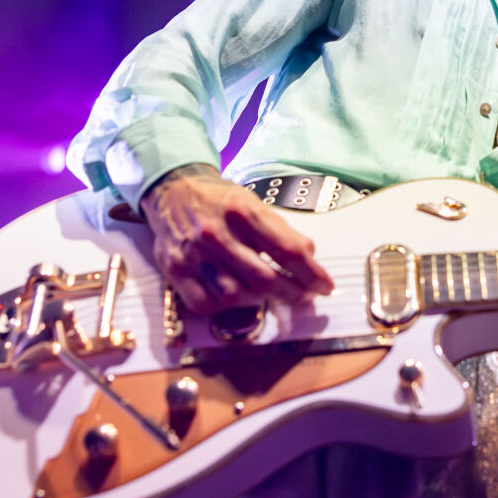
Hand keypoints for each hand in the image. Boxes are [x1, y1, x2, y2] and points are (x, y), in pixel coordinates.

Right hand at [140, 164, 333, 313]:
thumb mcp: (254, 203)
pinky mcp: (175, 271)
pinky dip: (227, 306)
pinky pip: (206, 304)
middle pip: (264, 279)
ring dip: (260, 300)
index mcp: (241, 211)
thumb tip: (309, 259)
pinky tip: (238, 294)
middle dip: (292, 293)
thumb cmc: (219, 200)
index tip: (325, 286)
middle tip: (304, 296)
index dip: (312, 274)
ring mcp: (193, 255)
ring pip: (236, 296)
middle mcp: (216, 234)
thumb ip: (281, 231)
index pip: (287, 251)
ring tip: (270, 292)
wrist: (172, 190)